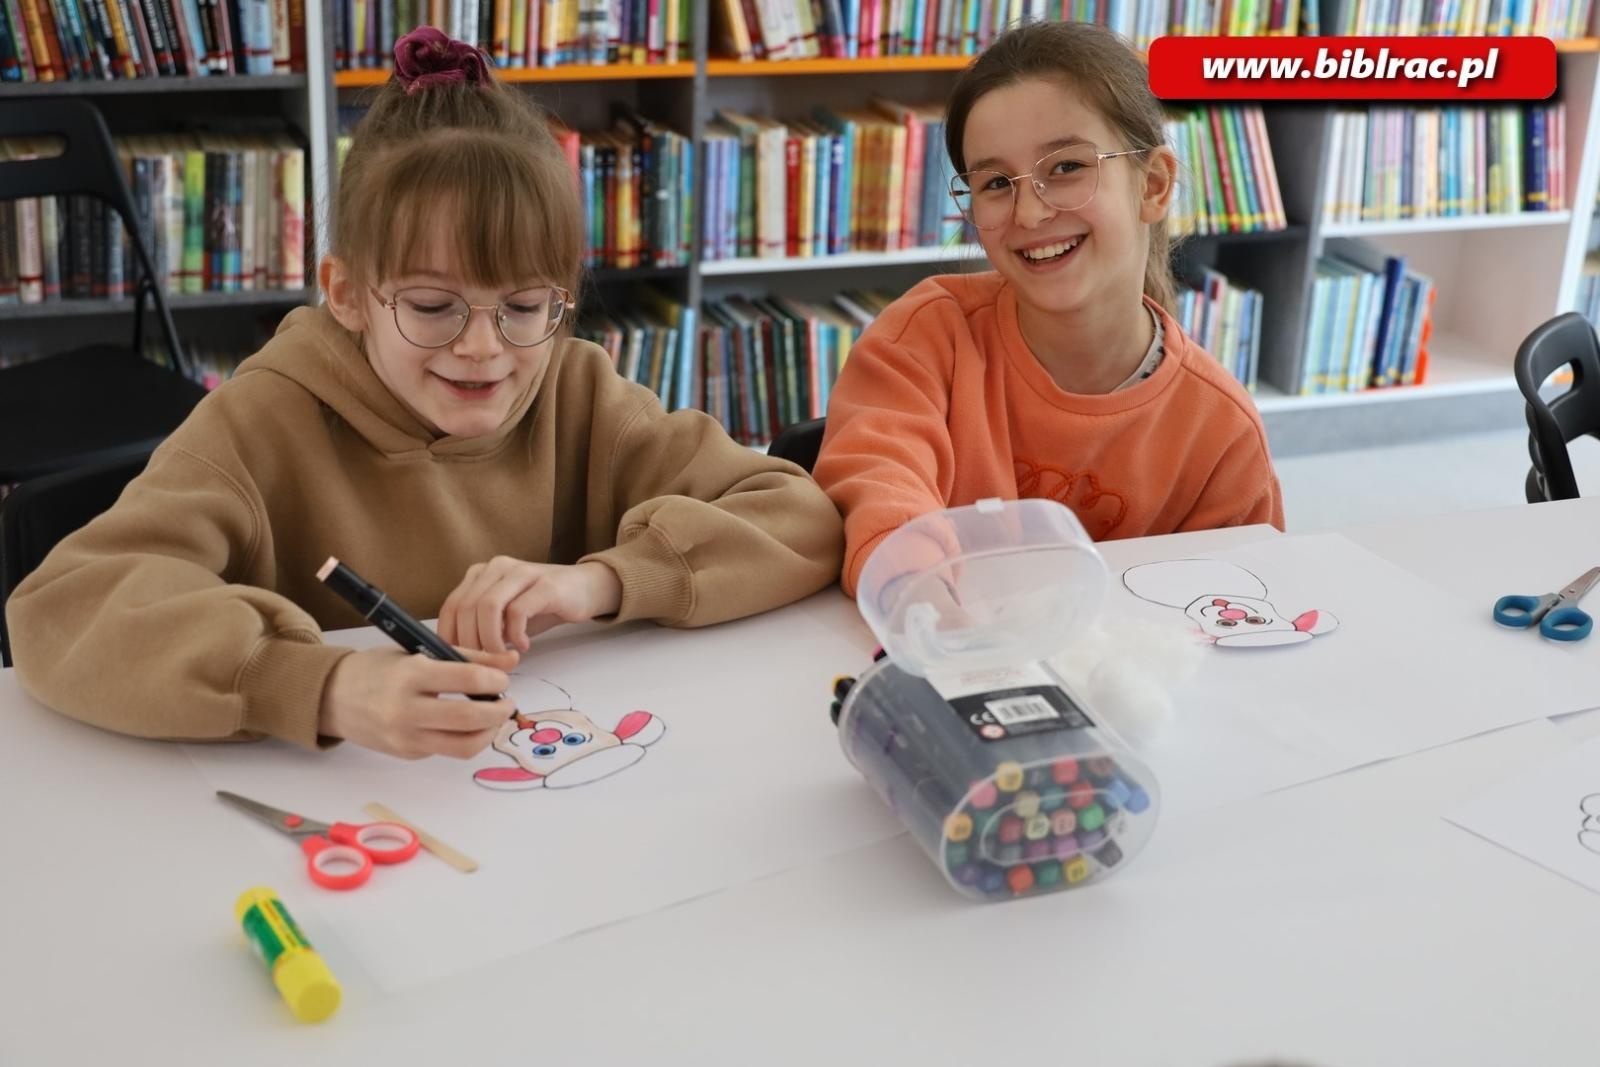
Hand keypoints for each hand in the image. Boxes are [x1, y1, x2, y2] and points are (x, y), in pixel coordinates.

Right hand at [318, 646, 518, 759]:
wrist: (333, 697)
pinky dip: (465, 738)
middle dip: (499, 712)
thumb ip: (467, 656)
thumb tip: (511, 661)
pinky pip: (446, 750)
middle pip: (469, 718)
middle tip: (507, 702)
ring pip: (464, 746)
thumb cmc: (379, 668)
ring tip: (493, 717)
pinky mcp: (407, 754)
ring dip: (489, 733)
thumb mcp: (418, 651)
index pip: (467, 679)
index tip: (503, 679)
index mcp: (410, 675)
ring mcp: (405, 737)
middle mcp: (406, 710)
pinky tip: (466, 724)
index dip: (496, 680)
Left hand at [437, 557, 623, 653]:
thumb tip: (459, 655)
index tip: (459, 660)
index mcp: (480, 574)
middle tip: (484, 664)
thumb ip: (480, 626)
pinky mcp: (545, 584)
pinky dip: (516, 635)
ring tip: (502, 656)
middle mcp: (496, 567)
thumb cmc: (540, 606)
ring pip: (488, 607)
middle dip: (471, 643)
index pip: (451, 606)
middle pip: (466, 608)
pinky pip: (518, 611)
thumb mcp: (503, 617)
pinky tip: (524, 646)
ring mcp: (521, 572)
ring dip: (491, 640)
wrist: (584, 589)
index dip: (450, 637)